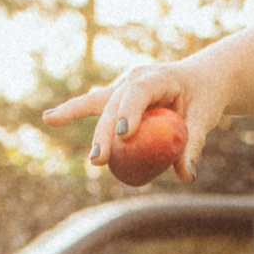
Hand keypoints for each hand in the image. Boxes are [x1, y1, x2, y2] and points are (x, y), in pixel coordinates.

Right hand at [43, 61, 223, 183]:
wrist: (201, 80)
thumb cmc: (204, 97)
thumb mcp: (203, 118)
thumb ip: (193, 144)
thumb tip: (186, 176)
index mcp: (157, 77)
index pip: (139, 93)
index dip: (129, 112)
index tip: (124, 134)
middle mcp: (135, 78)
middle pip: (114, 104)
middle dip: (104, 132)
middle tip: (99, 159)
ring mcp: (123, 86)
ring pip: (99, 103)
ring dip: (77, 114)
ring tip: (53, 122)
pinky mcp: (118, 97)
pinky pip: (93, 105)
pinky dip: (73, 111)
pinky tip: (49, 119)